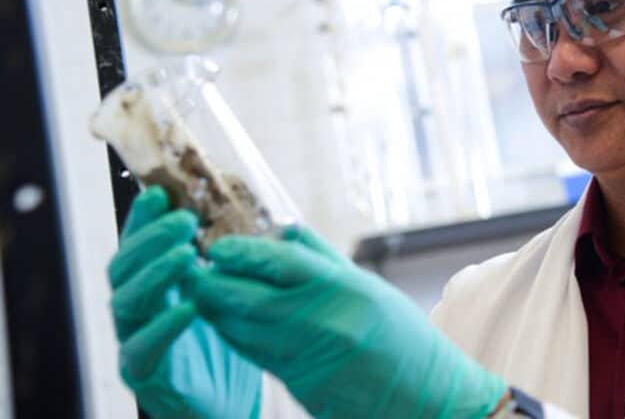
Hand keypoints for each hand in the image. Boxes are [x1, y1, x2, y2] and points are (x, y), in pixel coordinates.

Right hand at [108, 186, 261, 417]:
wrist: (228, 409)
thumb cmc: (229, 348)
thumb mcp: (231, 297)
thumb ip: (227, 264)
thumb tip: (246, 215)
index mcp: (155, 288)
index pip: (139, 246)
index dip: (144, 219)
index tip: (161, 192)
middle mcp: (137, 311)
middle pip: (123, 267)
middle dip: (150, 239)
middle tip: (184, 219)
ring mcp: (134, 343)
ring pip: (126, 302)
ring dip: (155, 274)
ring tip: (186, 254)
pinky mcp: (144, 376)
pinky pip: (141, 349)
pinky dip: (163, 327)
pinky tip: (188, 307)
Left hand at [186, 226, 507, 418]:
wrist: (425, 399)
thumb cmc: (402, 338)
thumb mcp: (368, 287)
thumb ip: (323, 259)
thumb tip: (282, 232)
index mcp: (344, 290)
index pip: (280, 263)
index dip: (242, 254)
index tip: (218, 246)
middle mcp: (323, 322)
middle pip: (249, 299)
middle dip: (213, 283)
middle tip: (192, 268)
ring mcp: (309, 356)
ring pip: (243, 330)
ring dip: (214, 311)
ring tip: (200, 291)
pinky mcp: (299, 384)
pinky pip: (253, 353)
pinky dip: (232, 335)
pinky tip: (223, 322)